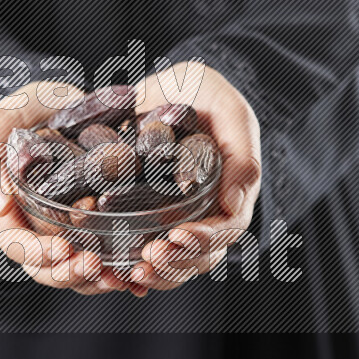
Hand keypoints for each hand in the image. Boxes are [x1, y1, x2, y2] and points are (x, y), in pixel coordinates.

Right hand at [0, 81, 146, 295]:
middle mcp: (38, 225)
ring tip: (117, 276)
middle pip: (46, 268)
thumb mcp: (1, 121)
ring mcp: (69, 228)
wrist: (76, 101)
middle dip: (69, 273)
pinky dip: (118, 268)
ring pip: (75, 268)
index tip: (63, 249)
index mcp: (10, 209)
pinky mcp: (99, 223)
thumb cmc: (32, 108)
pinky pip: (105, 255)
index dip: (37, 254)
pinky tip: (135, 273)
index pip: (16, 244)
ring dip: (95, 279)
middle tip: (94, 265)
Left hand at [128, 62, 261, 292]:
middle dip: (176, 262)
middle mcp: (207, 210)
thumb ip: (241, 152)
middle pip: (201, 254)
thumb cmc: (202, 91)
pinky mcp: (146, 216)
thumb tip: (235, 205)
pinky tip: (116, 270)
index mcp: (232, 189)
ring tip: (131, 271)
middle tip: (149, 259)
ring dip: (156, 272)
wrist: (164, 86)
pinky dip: (132, 264)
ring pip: (175, 261)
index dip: (205, 238)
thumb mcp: (228, 108)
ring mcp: (177, 216)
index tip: (178, 237)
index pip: (228, 227)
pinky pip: (144, 249)